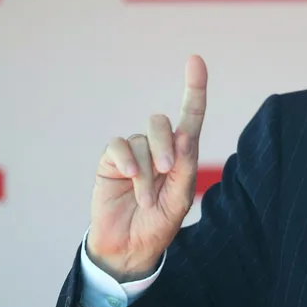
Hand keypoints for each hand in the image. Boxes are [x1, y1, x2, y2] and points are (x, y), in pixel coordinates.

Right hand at [86, 55, 207, 281]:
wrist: (130, 246)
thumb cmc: (159, 222)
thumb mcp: (180, 198)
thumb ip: (186, 166)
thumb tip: (186, 134)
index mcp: (182, 153)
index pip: (190, 115)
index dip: (194, 87)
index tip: (195, 60)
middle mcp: (158, 147)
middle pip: (163, 123)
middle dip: (167, 146)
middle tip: (168, 171)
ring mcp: (134, 152)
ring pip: (142, 140)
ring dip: (147, 172)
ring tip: (145, 198)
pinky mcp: (111, 161)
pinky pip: (119, 146)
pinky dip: (126, 161)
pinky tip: (128, 178)